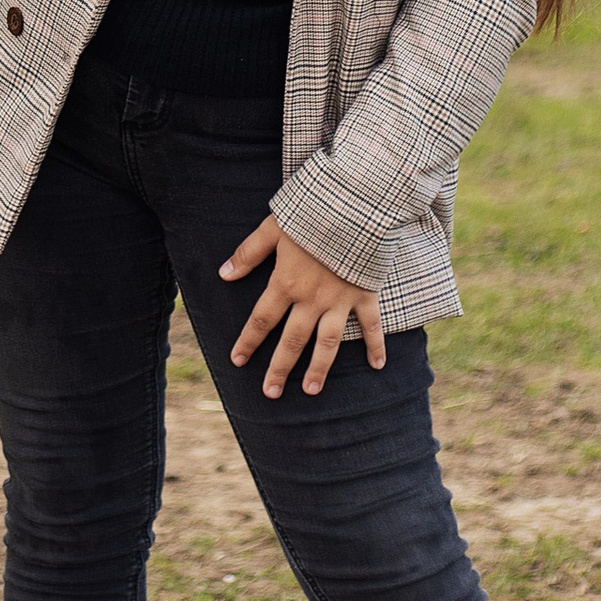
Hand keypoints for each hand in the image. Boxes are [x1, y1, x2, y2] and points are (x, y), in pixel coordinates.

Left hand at [220, 219, 385, 399]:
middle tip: (269, 393)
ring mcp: (340, 300)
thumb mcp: (273, 227)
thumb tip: (224, 274)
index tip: (237, 360)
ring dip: (319, 368)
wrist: (355, 207)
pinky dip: (375, 345)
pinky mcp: (365, 294)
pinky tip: (377, 366)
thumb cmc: (311, 213)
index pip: (262, 319)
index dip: (248, 341)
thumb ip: (249, 253)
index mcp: (286, 282)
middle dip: (279, 368)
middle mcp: (311, 298)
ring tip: (310, 390)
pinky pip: (372, 325)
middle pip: (292, 340)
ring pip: (328, 343)